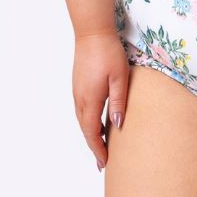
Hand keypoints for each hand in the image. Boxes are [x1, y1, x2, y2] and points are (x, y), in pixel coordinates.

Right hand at [72, 30, 129, 170]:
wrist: (92, 33)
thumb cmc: (108, 53)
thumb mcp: (120, 77)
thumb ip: (118, 102)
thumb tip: (116, 125)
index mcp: (90, 100)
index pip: (92, 133)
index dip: (98, 149)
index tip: (104, 163)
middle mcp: (80, 99)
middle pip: (85, 129)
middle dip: (93, 146)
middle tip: (102, 162)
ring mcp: (77, 91)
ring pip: (81, 120)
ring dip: (89, 134)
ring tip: (100, 146)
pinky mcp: (78, 84)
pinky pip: (81, 110)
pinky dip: (87, 122)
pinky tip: (95, 122)